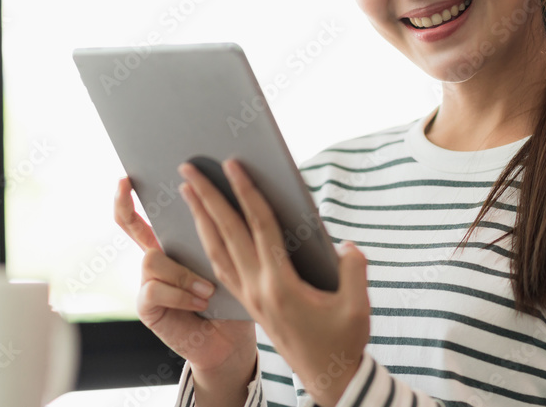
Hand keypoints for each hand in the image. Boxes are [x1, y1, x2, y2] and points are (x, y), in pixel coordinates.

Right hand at [114, 177, 256, 380]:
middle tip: (124, 182)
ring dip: (182, 272)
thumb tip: (237, 198)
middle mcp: (156, 261)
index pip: (149, 216)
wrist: (230, 342)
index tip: (126, 177)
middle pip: (130, 227)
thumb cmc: (233, 299)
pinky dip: (181, 294)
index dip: (129, 197)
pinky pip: (155, 289)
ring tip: (208, 288)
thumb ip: (223, 237)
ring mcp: (148, 283)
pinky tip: (200, 301)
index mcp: (175, 245)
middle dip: (125, 204)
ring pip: (152, 258)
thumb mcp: (229, 262)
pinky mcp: (147, 307)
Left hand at [179, 158, 370, 406]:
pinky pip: (222, 268)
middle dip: (207, 198)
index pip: (259, 227)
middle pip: (226, 234)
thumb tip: (346, 246)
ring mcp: (250, 297)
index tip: (232, 166)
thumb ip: (354, 270)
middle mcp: (258, 288)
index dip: (246, 193)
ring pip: (217, 251)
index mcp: (281, 285)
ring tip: (188, 191)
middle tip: (188, 168)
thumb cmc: (344, 343)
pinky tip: (204, 230)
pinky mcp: (250, 304)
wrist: (328, 380)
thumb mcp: (357, 307)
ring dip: (201, 218)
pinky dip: (210, 243)